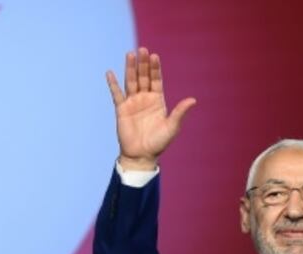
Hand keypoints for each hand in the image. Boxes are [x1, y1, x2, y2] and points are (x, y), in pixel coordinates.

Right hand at [105, 46, 196, 170]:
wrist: (142, 155)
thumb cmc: (159, 142)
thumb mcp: (172, 127)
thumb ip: (180, 112)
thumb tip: (193, 100)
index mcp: (158, 101)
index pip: (156, 80)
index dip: (155, 68)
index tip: (154, 56)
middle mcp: (145, 98)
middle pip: (144, 77)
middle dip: (143, 64)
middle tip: (142, 49)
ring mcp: (133, 102)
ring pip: (131, 81)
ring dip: (130, 68)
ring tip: (130, 54)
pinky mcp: (121, 109)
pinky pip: (116, 94)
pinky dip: (113, 84)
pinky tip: (110, 72)